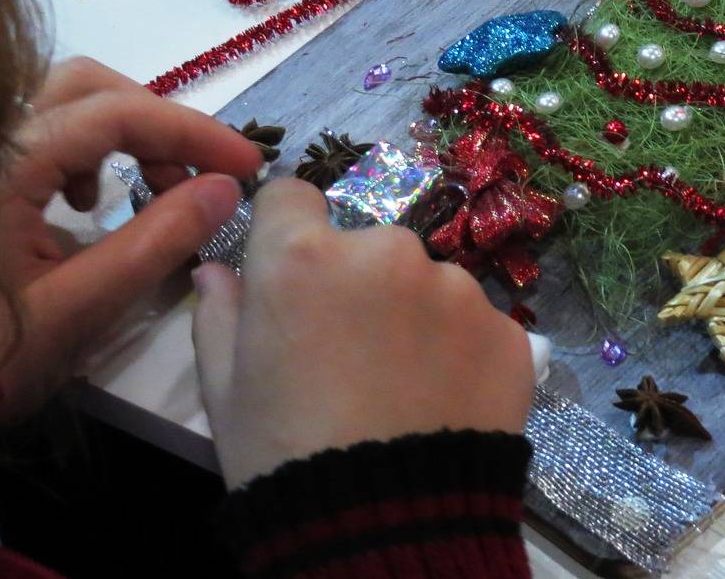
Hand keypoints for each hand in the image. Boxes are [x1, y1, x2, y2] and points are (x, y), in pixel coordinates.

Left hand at [0, 58, 260, 418]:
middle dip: (156, 119)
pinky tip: (91, 206)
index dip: (191, 131)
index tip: (245, 166)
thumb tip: (223, 188)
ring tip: (153, 190)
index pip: (117, 114)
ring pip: (62, 106)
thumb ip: (155, 243)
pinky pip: (38, 135)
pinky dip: (86, 152)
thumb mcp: (79, 309)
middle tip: (198, 174)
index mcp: (4, 166)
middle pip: (86, 86)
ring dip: (122, 133)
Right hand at [192, 178, 533, 488]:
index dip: (288, 233)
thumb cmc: (284, 456)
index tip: (292, 277)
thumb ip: (220, 315)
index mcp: (304, 256)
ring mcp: (455, 287)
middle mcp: (386, 251)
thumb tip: (217, 271)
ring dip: (414, 315)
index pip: (292, 196)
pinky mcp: (507, 329)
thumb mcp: (226, 392)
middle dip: (358, 284)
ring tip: (402, 387)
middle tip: (350, 355)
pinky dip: (460, 351)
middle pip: (367, 245)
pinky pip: (475, 324)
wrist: (387, 528)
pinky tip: (443, 403)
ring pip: (427, 282)